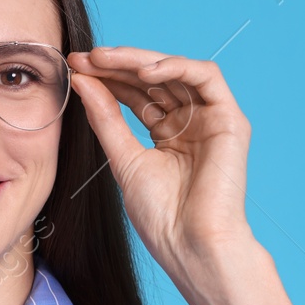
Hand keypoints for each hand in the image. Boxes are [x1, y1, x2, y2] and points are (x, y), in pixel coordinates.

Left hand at [67, 45, 296, 304]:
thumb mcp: (123, 159)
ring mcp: (211, 120)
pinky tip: (144, 71)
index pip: (135, 93)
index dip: (106, 78)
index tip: (74, 67)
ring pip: (176, 71)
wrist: (191, 246)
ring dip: (139, 61)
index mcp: (167, 134)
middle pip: (153, 80)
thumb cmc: (162, 217)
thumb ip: (105, 118)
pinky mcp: (230, 120)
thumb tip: (81, 80)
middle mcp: (190, 123)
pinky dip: (176, 66)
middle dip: (117, 65)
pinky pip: (207, 76)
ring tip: (105, 59)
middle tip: (85, 57)